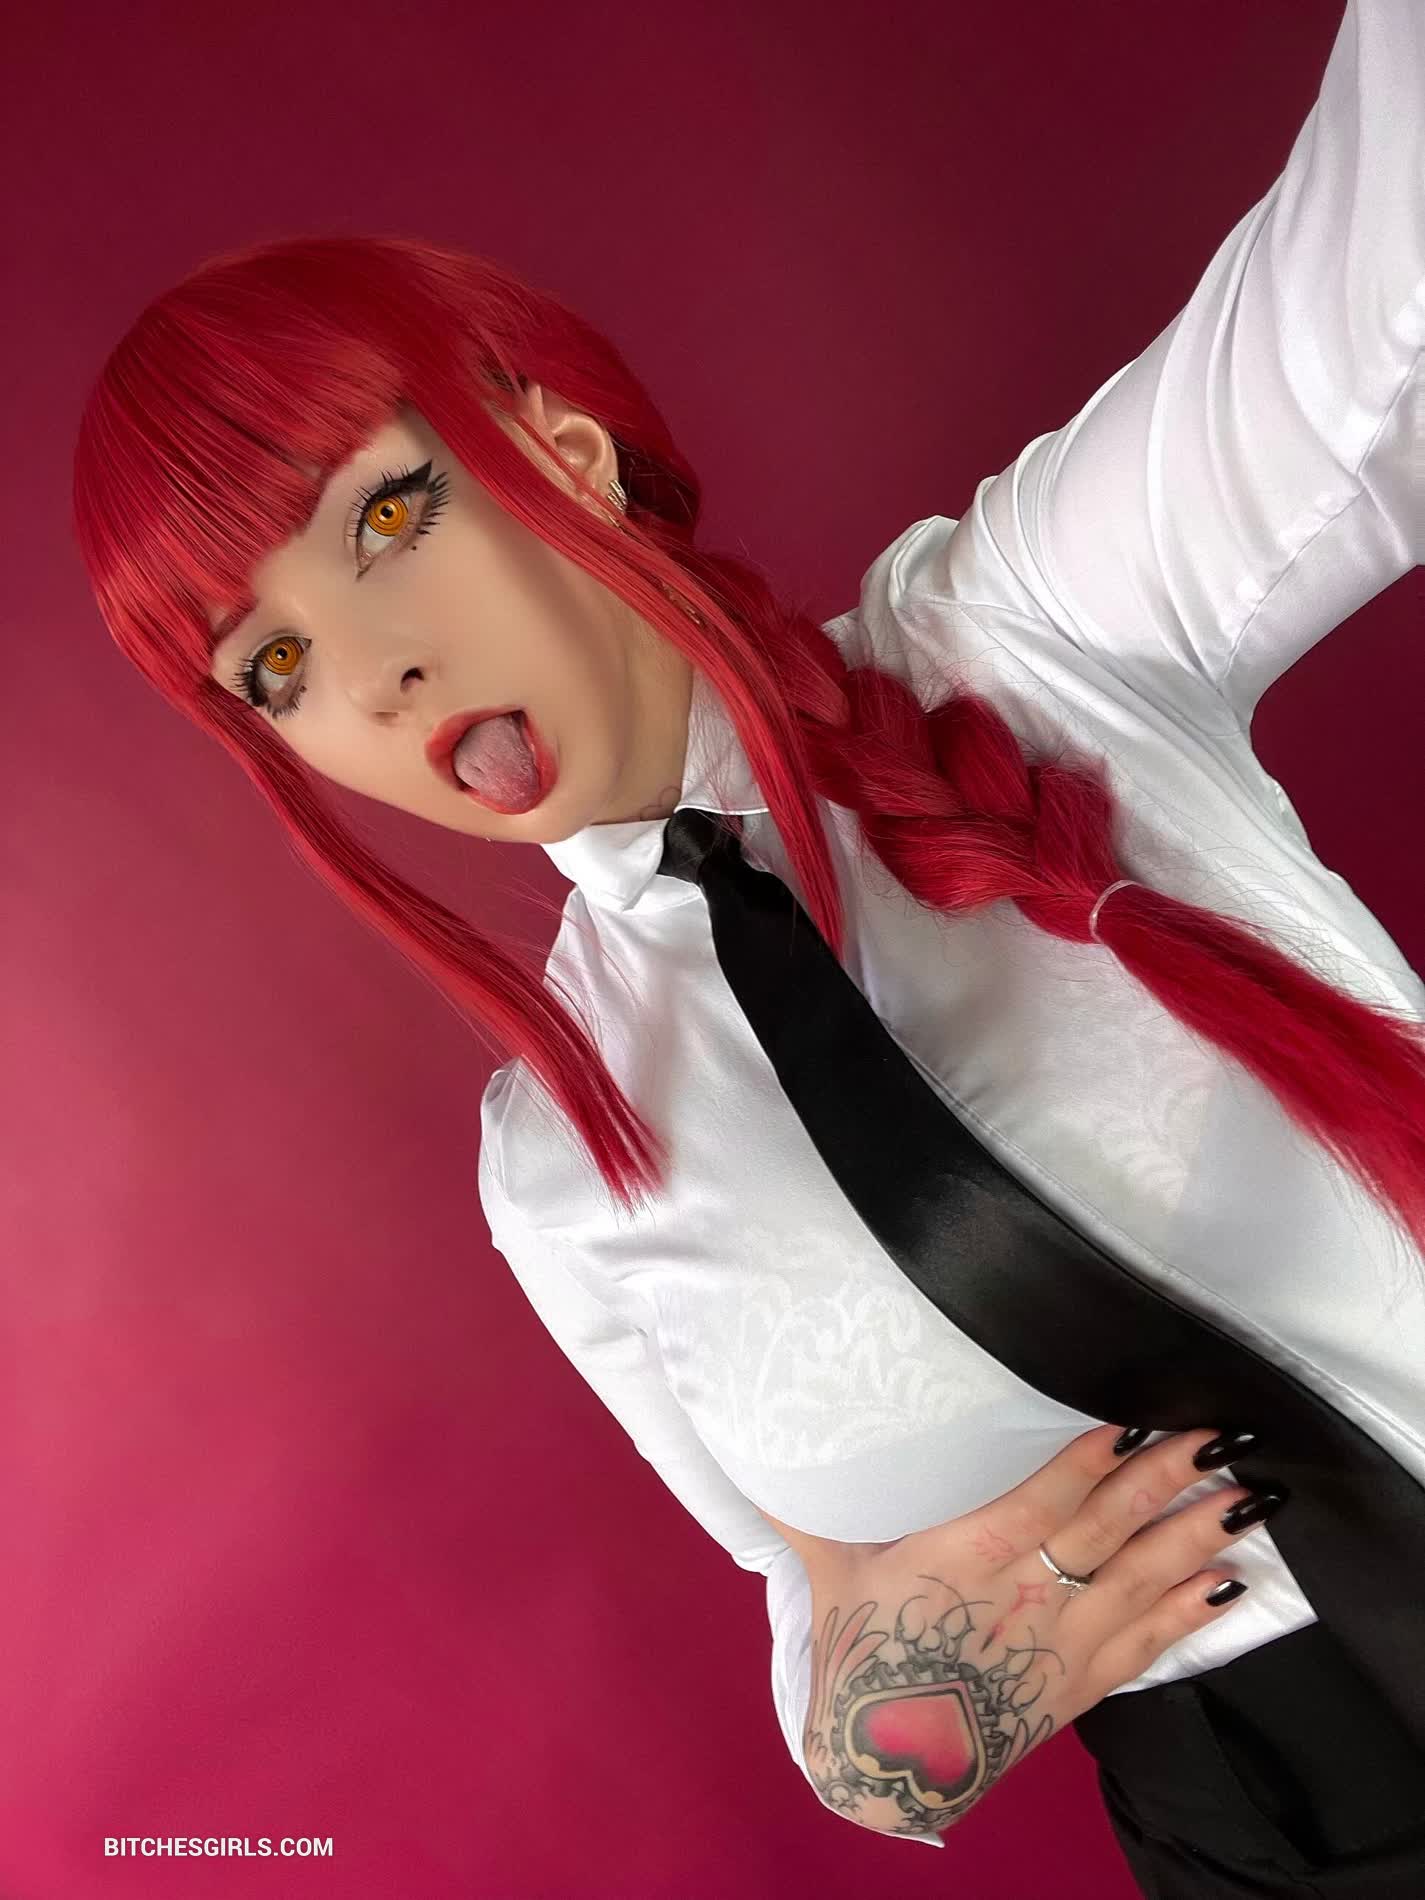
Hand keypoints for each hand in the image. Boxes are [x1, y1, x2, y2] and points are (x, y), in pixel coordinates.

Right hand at [761, 1424, 1279, 1840]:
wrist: (886, 1763)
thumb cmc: (862, 1654)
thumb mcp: (831, 1570)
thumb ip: (803, 1503)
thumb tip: (749, 1443)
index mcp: (964, 1562)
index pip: (1042, 1503)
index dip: (1089, 1462)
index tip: (1134, 1419)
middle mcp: (1024, 1601)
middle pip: (1106, 1532)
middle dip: (1165, 1479)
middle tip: (1217, 1433)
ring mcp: (1059, 1647)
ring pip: (1140, 1582)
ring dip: (1195, 1534)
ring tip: (1246, 1493)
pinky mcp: (1081, 1685)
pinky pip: (1148, 1643)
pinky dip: (1190, 1610)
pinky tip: (1228, 1577)